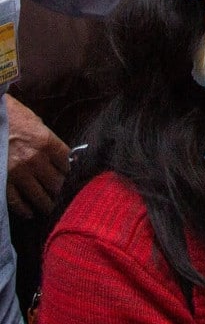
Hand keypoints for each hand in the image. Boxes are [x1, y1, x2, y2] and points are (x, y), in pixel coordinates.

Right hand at [5, 96, 68, 217]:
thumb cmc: (12, 117)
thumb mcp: (36, 123)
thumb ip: (48, 141)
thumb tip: (61, 156)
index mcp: (47, 143)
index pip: (67, 164)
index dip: (70, 173)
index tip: (72, 179)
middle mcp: (35, 159)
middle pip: (56, 182)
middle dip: (61, 191)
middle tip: (64, 198)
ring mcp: (18, 172)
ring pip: (39, 195)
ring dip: (47, 204)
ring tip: (51, 209)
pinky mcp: (3, 181)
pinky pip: (16, 200)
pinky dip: (24, 209)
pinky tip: (30, 213)